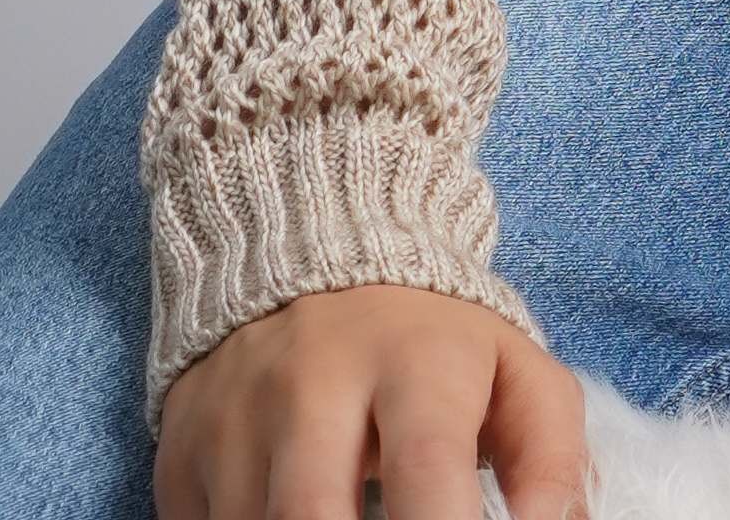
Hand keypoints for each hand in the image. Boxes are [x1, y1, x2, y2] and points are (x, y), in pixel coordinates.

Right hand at [152, 282, 589, 519]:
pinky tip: (286, 517)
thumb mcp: (509, 366)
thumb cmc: (426, 334)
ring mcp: (235, 420)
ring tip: (349, 511)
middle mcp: (313, 386)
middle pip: (313, 518)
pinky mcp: (179, 454)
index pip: (426, 474)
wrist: (308, 237)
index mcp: (414, 362)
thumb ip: (551, 452)